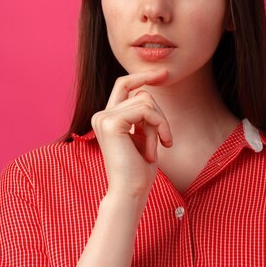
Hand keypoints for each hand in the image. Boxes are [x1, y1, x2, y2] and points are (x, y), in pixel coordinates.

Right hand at [91, 69, 172, 198]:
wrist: (130, 193)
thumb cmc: (139, 171)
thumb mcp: (143, 136)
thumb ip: (142, 115)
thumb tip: (147, 90)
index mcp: (107, 118)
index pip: (124, 84)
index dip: (142, 76)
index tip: (163, 73)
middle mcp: (101, 115)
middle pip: (142, 94)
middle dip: (159, 116)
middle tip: (164, 141)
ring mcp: (104, 118)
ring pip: (147, 101)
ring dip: (159, 125)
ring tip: (154, 149)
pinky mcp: (111, 123)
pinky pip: (146, 110)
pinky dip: (158, 127)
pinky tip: (154, 149)